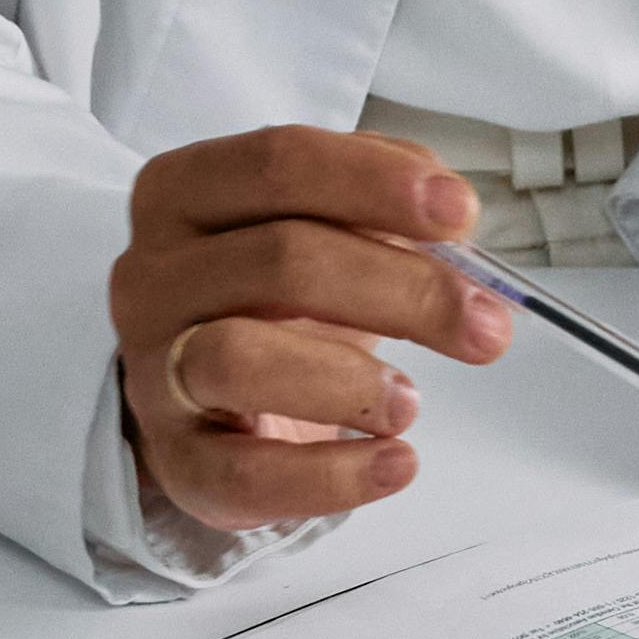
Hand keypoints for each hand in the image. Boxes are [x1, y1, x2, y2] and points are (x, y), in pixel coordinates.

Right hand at [112, 125, 511, 534]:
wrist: (206, 391)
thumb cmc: (274, 295)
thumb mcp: (321, 224)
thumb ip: (379, 201)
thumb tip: (450, 215)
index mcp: (184, 192)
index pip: (276, 163)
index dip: (373, 182)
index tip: (461, 213)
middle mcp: (152, 273)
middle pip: (278, 260)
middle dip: (402, 290)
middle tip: (486, 326)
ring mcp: (152, 369)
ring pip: (239, 359)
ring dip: (350, 380)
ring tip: (413, 401)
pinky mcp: (175, 459)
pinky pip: (242, 474)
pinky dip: (331, 476)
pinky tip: (396, 464)